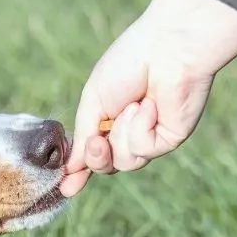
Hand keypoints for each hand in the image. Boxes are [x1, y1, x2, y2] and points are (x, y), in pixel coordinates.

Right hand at [60, 0, 236, 197]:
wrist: (166, 48)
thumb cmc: (128, 64)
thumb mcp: (93, 101)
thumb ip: (82, 136)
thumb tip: (70, 169)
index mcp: (107, 120)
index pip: (91, 153)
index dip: (78, 172)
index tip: (66, 188)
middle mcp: (128, 132)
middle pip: (106, 166)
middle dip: (97, 157)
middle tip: (97, 140)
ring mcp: (151, 137)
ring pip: (124, 162)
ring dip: (121, 135)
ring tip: (133, 105)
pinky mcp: (170, 138)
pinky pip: (143, 150)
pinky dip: (140, 127)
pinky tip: (150, 105)